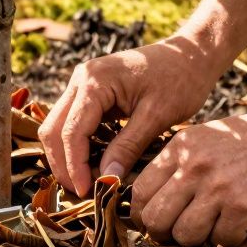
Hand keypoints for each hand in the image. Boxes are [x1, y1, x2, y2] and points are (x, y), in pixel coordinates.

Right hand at [38, 35, 221, 197]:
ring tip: (88, 182)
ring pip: (60, 127)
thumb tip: (106, 179)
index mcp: (94, 81)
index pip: (71, 131)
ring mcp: (83, 84)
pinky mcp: (91, 92)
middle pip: (54, 129)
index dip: (74, 166)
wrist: (192, 54)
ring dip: (68, 156)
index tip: (86, 192)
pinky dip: (79, 145)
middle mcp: (80, 79)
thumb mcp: (157, 116)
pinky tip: (95, 164)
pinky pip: (74, 122)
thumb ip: (128, 147)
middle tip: (82, 192)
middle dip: (64, 164)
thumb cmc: (180, 79)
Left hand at [130, 101, 246, 246]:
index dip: (142, 216)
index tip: (152, 224)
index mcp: (180, 148)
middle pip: (155, 219)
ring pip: (184, 235)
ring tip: (214, 227)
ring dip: (197, 240)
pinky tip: (240, 226)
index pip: (140, 191)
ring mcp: (218, 187)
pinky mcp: (244, 207)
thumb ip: (181, 164)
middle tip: (179, 235)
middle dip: (163, 235)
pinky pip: (221, 240)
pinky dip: (229, 240)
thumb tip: (156, 199)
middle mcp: (193, 166)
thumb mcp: (208, 138)